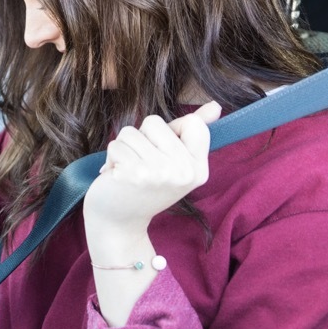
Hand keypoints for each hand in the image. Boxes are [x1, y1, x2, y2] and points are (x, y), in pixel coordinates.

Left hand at [84, 102, 220, 239]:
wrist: (120, 223)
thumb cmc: (146, 185)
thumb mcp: (176, 162)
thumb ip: (194, 134)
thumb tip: (216, 105)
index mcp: (198, 169)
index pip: (193, 123)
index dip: (171, 130)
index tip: (163, 152)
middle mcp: (184, 172)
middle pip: (154, 122)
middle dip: (141, 138)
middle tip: (142, 164)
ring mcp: (159, 174)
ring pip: (130, 131)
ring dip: (123, 148)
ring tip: (128, 169)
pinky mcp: (134, 175)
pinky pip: (116, 144)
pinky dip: (111, 158)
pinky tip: (117, 177)